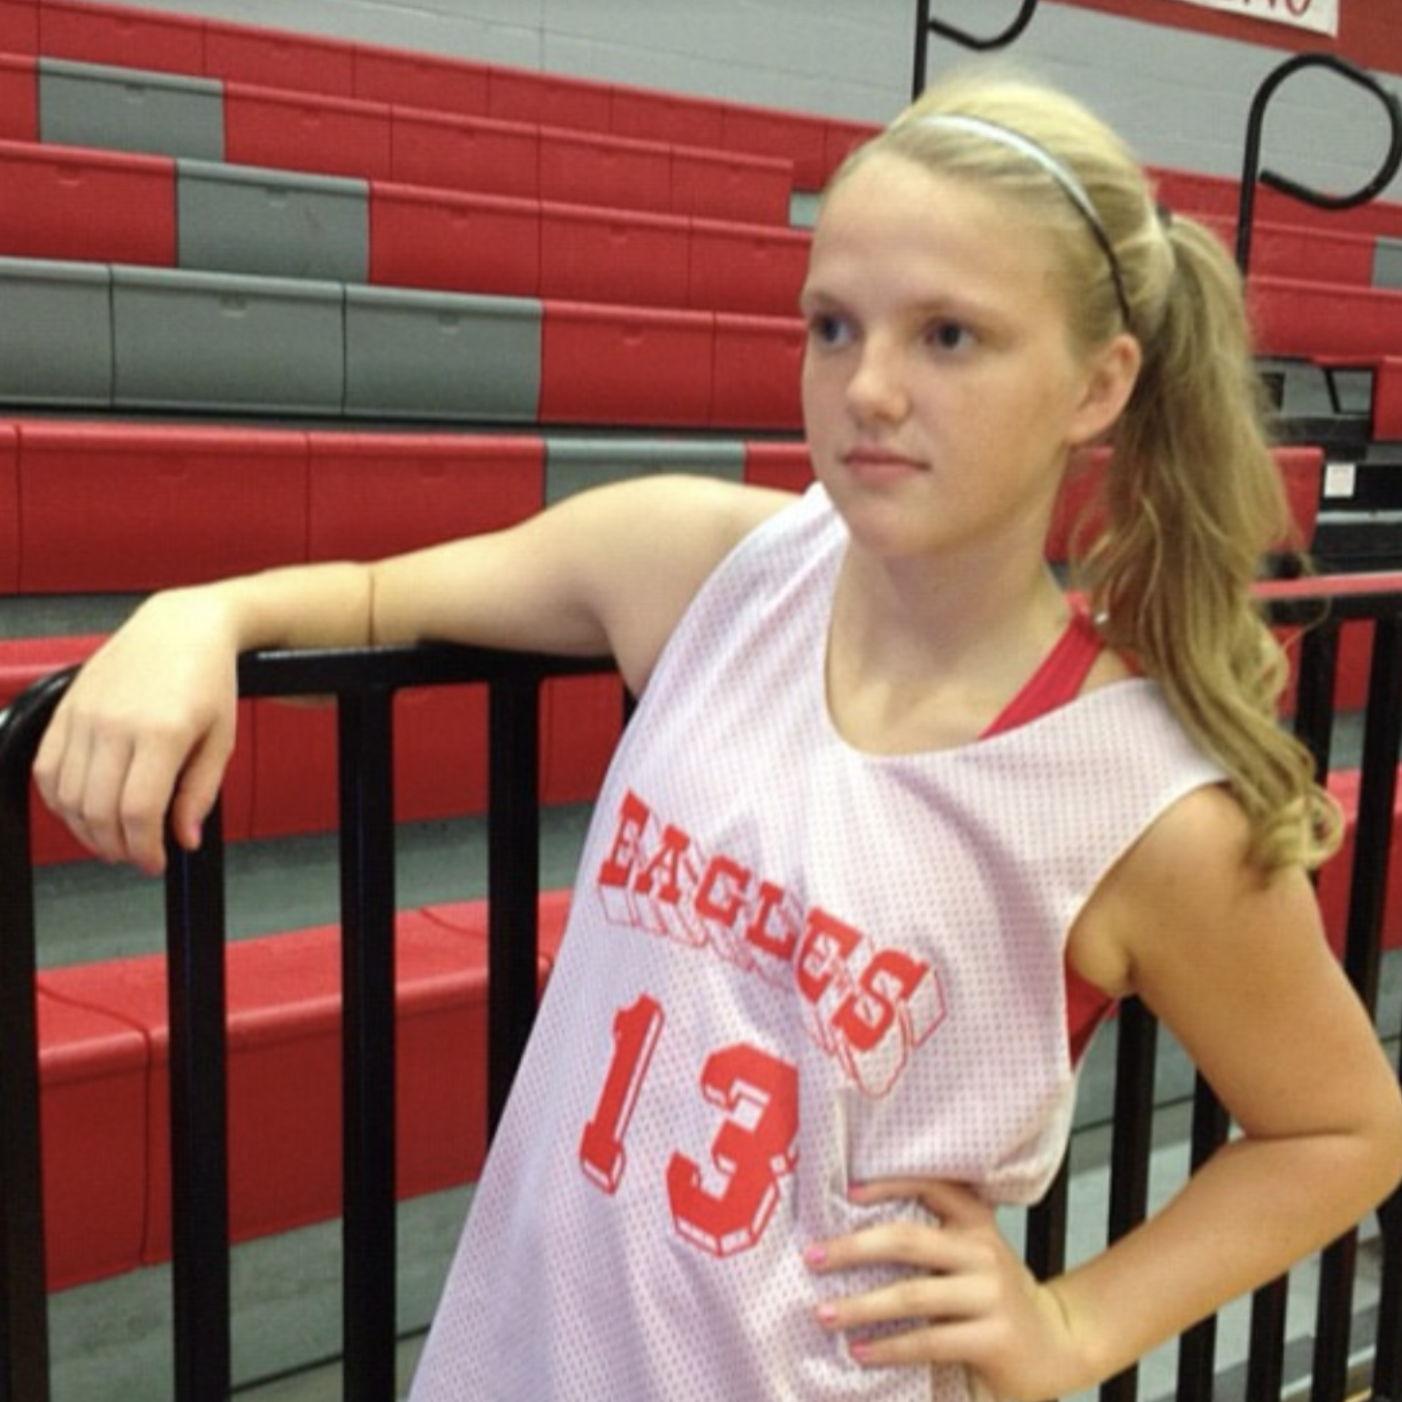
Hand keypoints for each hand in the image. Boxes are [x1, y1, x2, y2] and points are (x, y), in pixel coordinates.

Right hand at [33, 589, 239, 875]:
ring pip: (67, 797)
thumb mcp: (222, 739)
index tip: (154, 862)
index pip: (139, 812)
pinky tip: (83, 810)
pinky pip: (46, 770)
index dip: (144, 849)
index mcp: (162, 731)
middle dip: (117, 846)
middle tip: (135, 855)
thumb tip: (183, 838)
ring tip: (112, 838)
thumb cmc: (207, 678)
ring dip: (86, 830)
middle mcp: (115, 722)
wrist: (180, 628)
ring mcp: (84, 715)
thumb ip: (200, 793)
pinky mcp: (64, 709)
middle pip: (99, 810)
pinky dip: (59, 801)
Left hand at [804, 1178, 1091, 1401]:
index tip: (844, 1192)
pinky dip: (889, 1347)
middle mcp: (982, 1252)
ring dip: (861, 1306)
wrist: (1060, 1343)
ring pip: (913, 1295)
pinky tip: (860, 1352)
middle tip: (812, 1257)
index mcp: (975, 1223)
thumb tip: (850, 1238)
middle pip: (907, 1241)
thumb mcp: (971, 1258)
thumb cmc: (996, 1297)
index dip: (886, 1184)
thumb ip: (930, 1244)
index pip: (930, 1186)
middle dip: (853, 1248)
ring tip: (824, 1314)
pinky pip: (929, 1341)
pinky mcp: (993, 1338)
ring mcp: (989, 1295)